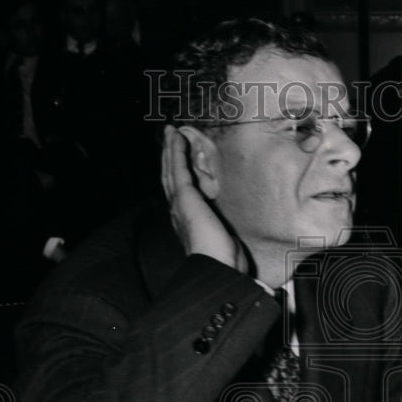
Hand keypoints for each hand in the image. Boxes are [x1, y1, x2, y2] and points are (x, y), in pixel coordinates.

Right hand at [161, 125, 247, 272]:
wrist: (216, 268)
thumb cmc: (223, 261)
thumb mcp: (224, 240)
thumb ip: (222, 229)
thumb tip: (231, 230)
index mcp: (187, 221)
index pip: (180, 191)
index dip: (177, 173)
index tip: (179, 159)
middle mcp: (178, 211)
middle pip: (170, 177)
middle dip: (169, 157)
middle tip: (170, 137)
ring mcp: (179, 203)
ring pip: (171, 170)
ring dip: (170, 149)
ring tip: (171, 132)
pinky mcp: (184, 197)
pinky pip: (177, 167)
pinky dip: (175, 150)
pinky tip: (176, 136)